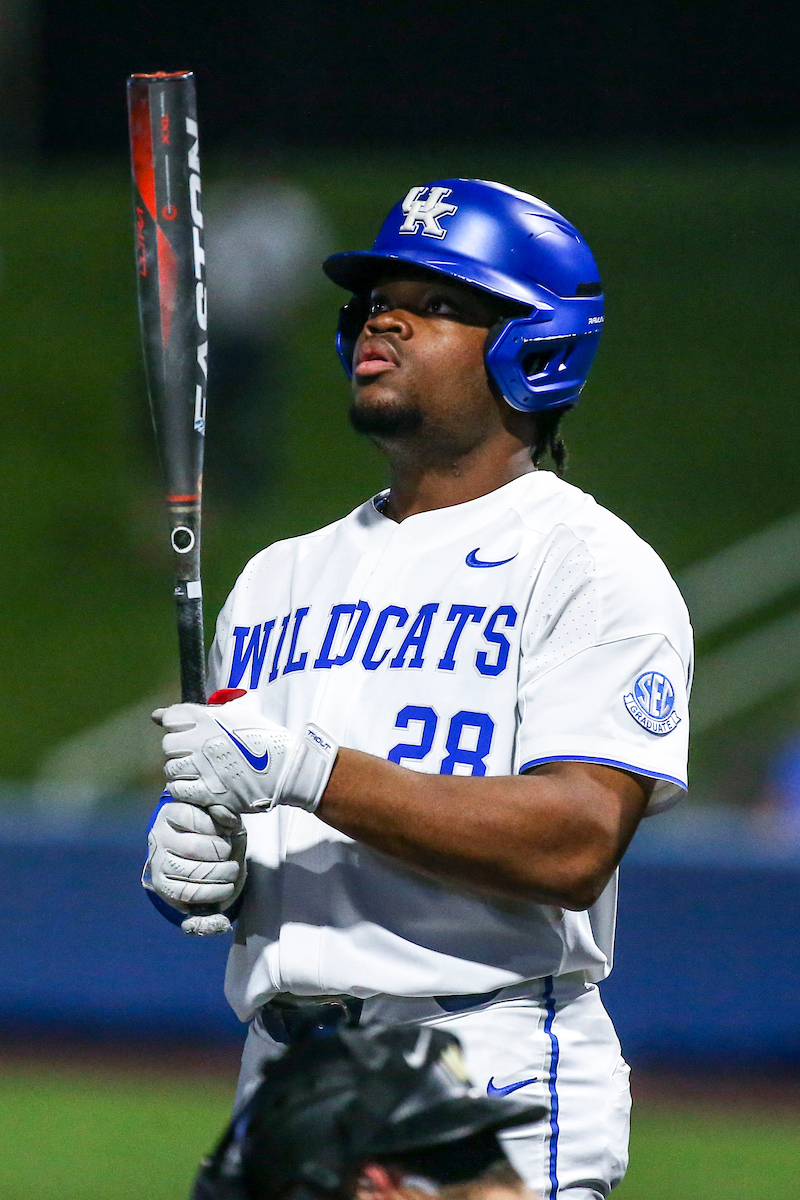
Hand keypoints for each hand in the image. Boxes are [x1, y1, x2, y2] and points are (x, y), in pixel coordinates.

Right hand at [143, 801, 246, 913]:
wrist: (200, 860)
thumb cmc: (214, 834)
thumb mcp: (223, 820)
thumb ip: (226, 815)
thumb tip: (225, 817)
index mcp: (172, 812)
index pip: (191, 817)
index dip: (215, 826)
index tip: (228, 831)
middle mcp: (159, 836)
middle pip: (193, 847)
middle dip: (220, 852)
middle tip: (230, 854)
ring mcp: (158, 861)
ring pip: (192, 872)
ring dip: (221, 874)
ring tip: (232, 871)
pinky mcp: (161, 886)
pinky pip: (188, 893)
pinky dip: (213, 892)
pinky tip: (227, 887)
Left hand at [152, 693, 337, 814]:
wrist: (286, 768)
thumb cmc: (262, 737)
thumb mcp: (235, 713)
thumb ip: (195, 712)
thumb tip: (156, 715)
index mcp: (210, 718)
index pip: (171, 718)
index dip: (176, 725)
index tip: (187, 732)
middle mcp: (203, 741)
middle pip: (168, 744)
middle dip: (178, 749)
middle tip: (194, 754)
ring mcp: (205, 767)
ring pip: (171, 768)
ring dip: (180, 770)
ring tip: (197, 771)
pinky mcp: (209, 792)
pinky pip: (178, 789)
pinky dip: (183, 788)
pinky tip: (196, 785)